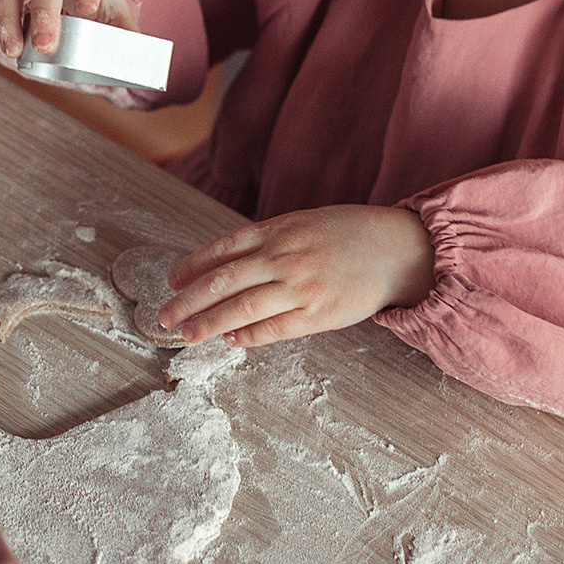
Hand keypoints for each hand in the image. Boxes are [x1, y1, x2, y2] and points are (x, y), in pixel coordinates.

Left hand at [160, 205, 435, 347]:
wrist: (398, 249)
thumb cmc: (350, 234)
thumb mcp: (304, 223)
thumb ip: (269, 240)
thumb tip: (230, 262)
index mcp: (279, 230)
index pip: (223, 248)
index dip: (193, 265)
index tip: (171, 279)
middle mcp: (284, 257)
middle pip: (223, 280)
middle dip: (189, 299)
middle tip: (164, 315)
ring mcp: (300, 286)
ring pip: (242, 308)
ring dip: (209, 323)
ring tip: (186, 333)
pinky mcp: (318, 314)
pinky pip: (274, 329)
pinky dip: (248, 336)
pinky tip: (230, 341)